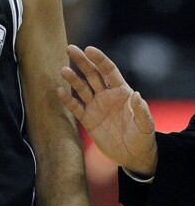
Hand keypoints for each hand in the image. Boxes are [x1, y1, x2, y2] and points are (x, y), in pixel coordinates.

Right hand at [57, 45, 157, 176]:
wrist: (132, 157)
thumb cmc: (142, 139)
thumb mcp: (146, 126)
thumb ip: (141, 111)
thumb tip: (137, 96)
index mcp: (121, 92)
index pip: (109, 71)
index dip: (99, 60)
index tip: (89, 49)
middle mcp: (106, 95)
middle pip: (92, 74)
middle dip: (82, 61)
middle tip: (70, 48)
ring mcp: (96, 106)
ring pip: (81, 88)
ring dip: (73, 79)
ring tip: (63, 70)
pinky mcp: (87, 119)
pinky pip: (75, 107)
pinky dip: (67, 99)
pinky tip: (59, 91)